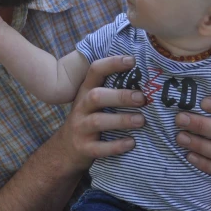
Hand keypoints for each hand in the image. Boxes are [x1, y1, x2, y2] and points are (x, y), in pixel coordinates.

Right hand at [55, 56, 145, 172]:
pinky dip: (116, 146)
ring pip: (98, 121)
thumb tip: (145, 77)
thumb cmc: (88, 120)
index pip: (95, 71)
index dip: (112, 63)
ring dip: (121, 120)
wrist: (65, 150)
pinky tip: (131, 143)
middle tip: (142, 98)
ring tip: (141, 120)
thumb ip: (111, 90)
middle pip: (96, 97)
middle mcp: (81, 107)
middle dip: (120, 96)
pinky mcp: (84, 148)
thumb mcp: (92, 102)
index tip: (132, 60)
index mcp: (85, 92)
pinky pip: (99, 148)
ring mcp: (80, 128)